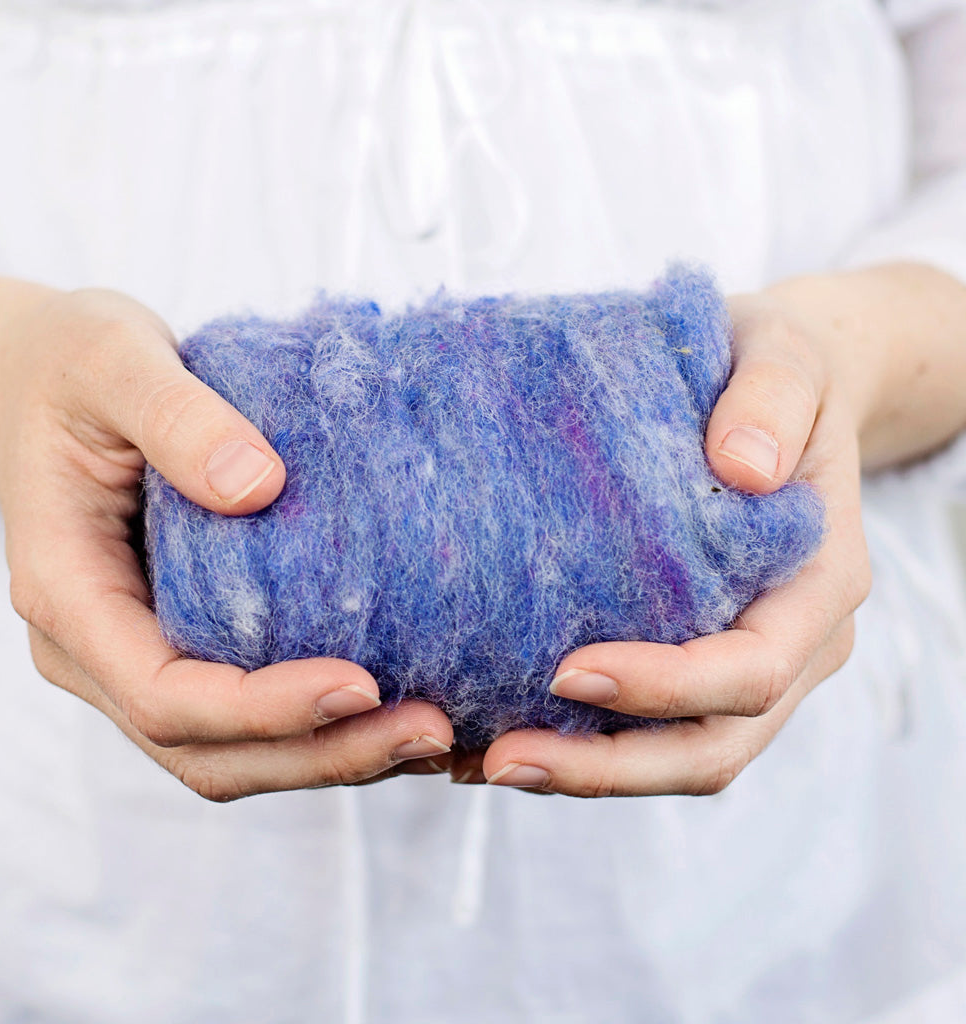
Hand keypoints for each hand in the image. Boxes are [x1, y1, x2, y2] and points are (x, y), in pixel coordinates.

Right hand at [0, 265, 452, 798]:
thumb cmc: (67, 368)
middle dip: (322, 754)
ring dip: (334, 756)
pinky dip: (325, 726)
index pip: (164, 695)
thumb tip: (259, 485)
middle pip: (209, 752)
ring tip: (435, 732)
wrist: (39, 381)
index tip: (362, 683)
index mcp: (69, 596)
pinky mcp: (184, 643)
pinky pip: (252, 715)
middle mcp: (100, 651)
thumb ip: (173, 417)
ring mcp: (139, 655)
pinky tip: (401, 700)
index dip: (263, 709)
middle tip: (431, 729)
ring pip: (234, 753)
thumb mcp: (111, 363)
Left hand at [473, 264, 965, 795]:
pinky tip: (497, 731)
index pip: (751, 669)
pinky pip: (648, 724)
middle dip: (608, 767)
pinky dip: (579, 742)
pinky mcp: (698, 656)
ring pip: (676, 752)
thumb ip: (775, 398)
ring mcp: (747, 660)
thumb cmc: (780, 368)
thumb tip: (743, 468)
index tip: (566, 672)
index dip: (664, 686)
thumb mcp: (785, 355)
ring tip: (482, 760)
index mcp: (818, 584)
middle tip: (500, 758)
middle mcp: (791, 642)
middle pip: (711, 744)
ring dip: (584, 770)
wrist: (778, 389)